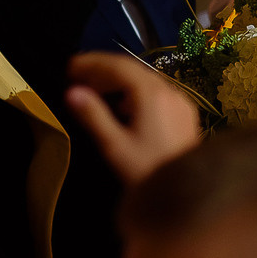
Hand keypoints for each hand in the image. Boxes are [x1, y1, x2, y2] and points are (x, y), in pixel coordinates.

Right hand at [64, 53, 200, 186]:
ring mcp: (180, 101)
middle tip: (76, 76)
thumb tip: (71, 92)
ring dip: (118, 80)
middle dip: (103, 69)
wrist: (187, 194)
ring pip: (145, 79)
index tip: (69, 67)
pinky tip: (121, 106)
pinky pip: (156, 92)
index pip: (119, 66)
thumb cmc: (147, 171)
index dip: (92, 63)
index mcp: (152, 95)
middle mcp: (170, 91)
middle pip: (133, 69)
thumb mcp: (115, 146)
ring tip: (93, 90)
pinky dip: (134, 92)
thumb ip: (93, 116)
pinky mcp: (185, 113)